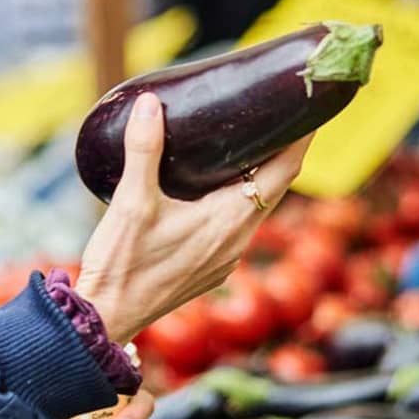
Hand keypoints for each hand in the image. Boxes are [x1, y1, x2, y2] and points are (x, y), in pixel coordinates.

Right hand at [74, 93, 309, 343]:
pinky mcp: (212, 268)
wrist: (109, 315)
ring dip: (260, 177)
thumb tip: (150, 103)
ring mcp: (227, 258)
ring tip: (250, 143)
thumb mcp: (130, 201)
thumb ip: (144, 149)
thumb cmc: (121, 263)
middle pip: (276, 187)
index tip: (310, 110)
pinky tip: (217, 187)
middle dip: (283, 151)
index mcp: (229, 220)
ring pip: (258, 207)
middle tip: (282, 115)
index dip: (301, 139)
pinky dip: (239, 199)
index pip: (283, 171)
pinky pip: (239, 226)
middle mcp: (238, 241)